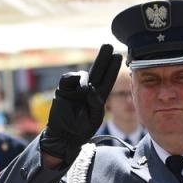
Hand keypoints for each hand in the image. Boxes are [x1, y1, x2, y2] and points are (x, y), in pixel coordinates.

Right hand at [40, 43, 120, 164]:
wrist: (63, 136)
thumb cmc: (80, 130)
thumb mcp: (95, 118)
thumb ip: (96, 103)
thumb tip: (90, 87)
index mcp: (98, 97)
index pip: (107, 80)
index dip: (112, 69)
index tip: (118, 56)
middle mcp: (87, 90)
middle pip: (97, 71)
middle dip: (103, 58)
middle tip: (108, 46)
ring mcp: (75, 89)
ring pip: (83, 74)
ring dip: (85, 79)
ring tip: (84, 91)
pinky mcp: (64, 89)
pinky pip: (69, 78)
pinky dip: (75, 80)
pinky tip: (78, 90)